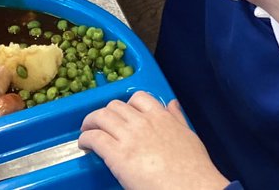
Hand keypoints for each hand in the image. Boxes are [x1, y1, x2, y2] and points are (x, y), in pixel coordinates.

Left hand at [79, 95, 226, 189]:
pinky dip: (86, 138)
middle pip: (115, 106)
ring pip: (101, 117)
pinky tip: (84, 144)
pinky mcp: (117, 155)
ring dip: (90, 122)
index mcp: (160, 116)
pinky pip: (95, 138)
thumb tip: (172, 105)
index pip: (138, 98)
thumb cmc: (193, 168)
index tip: (123, 114)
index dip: (126, 105)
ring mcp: (129, 137)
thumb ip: (177, 118)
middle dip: (105, 113)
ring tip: (87, 131)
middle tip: (101, 124)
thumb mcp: (188, 135)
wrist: (190, 187)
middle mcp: (142, 122)